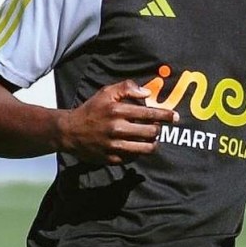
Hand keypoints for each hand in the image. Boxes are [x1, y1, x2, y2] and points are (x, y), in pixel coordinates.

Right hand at [61, 79, 178, 163]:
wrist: (69, 132)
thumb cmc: (91, 109)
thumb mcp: (106, 92)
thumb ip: (127, 88)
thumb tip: (147, 93)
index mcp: (117, 111)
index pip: (149, 113)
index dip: (165, 115)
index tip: (175, 117)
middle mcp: (117, 128)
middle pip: (151, 132)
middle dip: (158, 129)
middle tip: (157, 128)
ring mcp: (114, 145)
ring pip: (145, 148)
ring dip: (153, 143)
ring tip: (152, 139)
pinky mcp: (111, 158)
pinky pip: (133, 158)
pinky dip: (138, 152)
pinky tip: (136, 146)